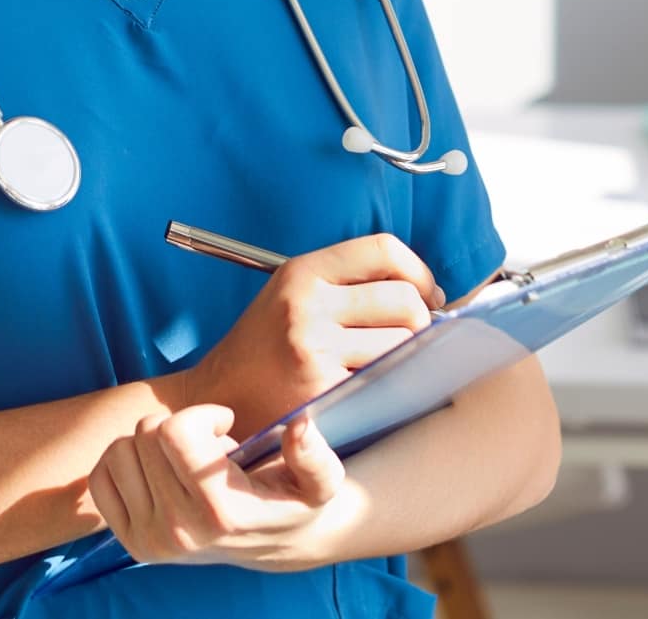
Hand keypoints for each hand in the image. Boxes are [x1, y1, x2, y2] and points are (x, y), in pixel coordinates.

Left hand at [86, 404, 355, 571]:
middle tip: (208, 447)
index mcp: (221, 513)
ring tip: (187, 463)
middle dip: (179, 426)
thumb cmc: (294, 499)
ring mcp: (150, 541)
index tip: (224, 424)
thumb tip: (299, 426)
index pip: (175, 433)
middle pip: (147, 433)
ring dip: (152, 444)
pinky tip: (158, 472)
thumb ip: (314, 455)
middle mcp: (180, 532)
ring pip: (120, 450)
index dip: (202, 414)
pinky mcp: (129, 542)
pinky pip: (100, 477)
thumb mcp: (320, 480)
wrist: (275, 543)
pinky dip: (125, 463)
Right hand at [180, 232, 441, 439]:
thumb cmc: (262, 346)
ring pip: (402, 344)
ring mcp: (315, 350)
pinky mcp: (322, 392)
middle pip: (404, 299)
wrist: (219, 396)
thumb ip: (346, 282)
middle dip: (422, 319)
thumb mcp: (292, 293)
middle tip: (415, 335)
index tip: (428, 293)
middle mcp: (308, 305)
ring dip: (410, 356)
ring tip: (394, 362)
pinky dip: (391, 385)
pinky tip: (377, 388)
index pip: (384, 249)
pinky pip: (384, 382)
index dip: (419, 271)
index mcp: (303, 272)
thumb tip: (421, 290)